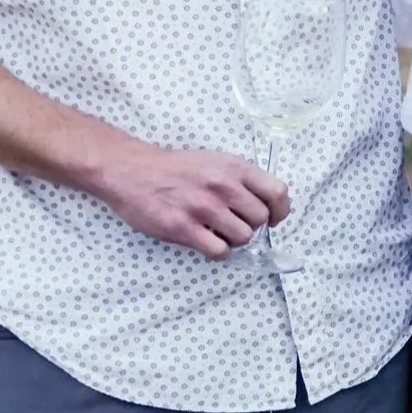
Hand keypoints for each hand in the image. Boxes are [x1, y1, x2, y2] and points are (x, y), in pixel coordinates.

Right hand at [90, 142, 289, 259]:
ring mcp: (203, 208)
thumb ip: (240, 179)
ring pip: (243, 237)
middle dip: (252, 226)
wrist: (131, 170)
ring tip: (219, 232)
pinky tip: (208, 242)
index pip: (277, 192)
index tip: (273, 218)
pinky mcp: (183, 228)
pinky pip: (219, 251)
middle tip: (235, 224)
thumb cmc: (175, 168)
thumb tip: (265, 204)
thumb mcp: (215, 161)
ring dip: (234, 240)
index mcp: (234, 168)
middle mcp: (223, 186)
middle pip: (260, 219)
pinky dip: (218, 251)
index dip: (280, 210)